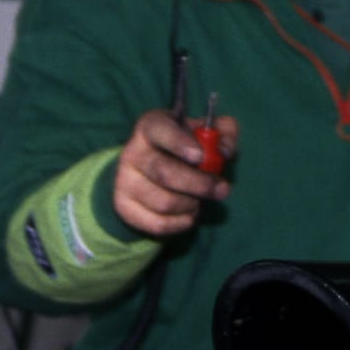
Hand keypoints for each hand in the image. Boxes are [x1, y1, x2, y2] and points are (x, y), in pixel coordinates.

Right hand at [113, 109, 237, 236]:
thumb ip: (225, 132)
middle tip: (222, 190)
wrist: (153, 168)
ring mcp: (125, 181)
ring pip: (163, 202)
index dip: (180, 144)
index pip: (160, 131)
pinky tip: (189, 214)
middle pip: (164, 172)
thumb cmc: (187, 146)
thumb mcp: (207, 131)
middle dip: (199, 184)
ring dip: (191, 205)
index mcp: (151, 126)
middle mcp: (132, 152)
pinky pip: (157, 224)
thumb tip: (225, 152)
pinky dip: (181, 223)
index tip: (200, 157)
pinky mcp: (124, 207)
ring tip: (199, 201)